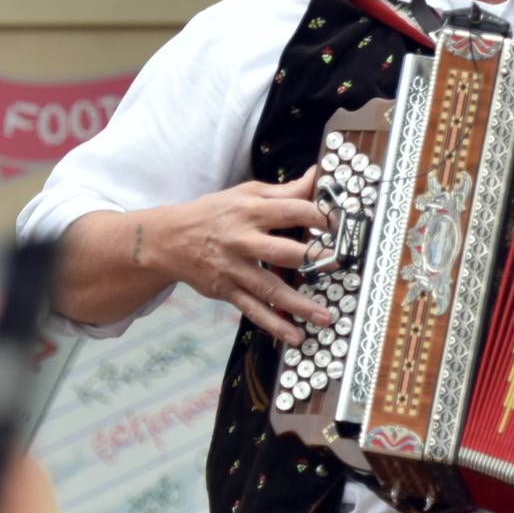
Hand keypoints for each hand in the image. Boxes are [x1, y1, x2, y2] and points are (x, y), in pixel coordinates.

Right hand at [151, 168, 336, 344]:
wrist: (171, 238)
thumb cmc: (215, 213)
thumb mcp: (247, 194)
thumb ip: (285, 190)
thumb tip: (319, 175)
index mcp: (251, 211)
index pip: (291, 211)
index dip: (318, 216)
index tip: (342, 224)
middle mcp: (243, 240)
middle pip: (281, 251)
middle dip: (312, 259)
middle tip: (340, 265)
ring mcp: (235, 268)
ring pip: (269, 288)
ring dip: (298, 304)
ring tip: (325, 317)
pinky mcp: (227, 290)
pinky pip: (253, 309)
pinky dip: (274, 324)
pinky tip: (295, 336)